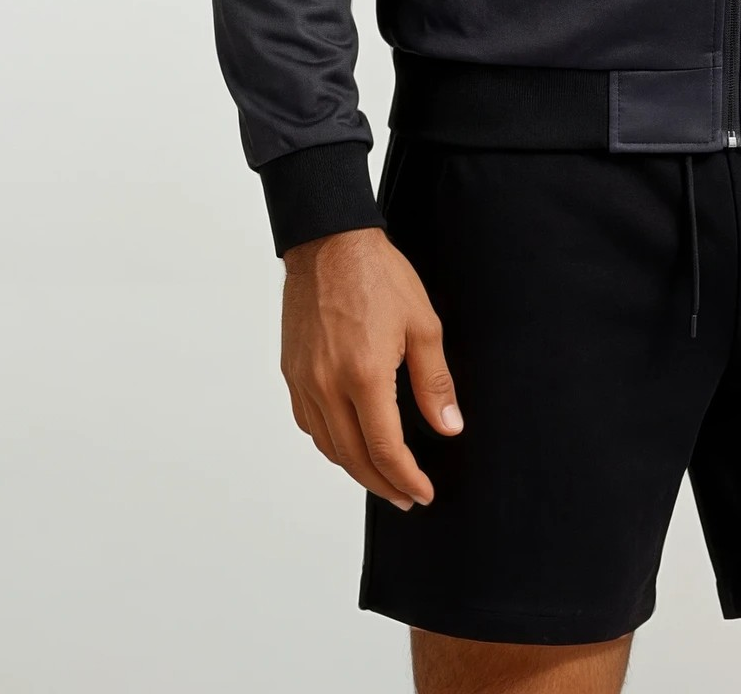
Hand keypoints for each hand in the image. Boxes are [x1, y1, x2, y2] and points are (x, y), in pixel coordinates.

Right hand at [280, 226, 462, 507]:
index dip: (406, 478)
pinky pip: (309, 424)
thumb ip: (435, 382)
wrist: (329, 243)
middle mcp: (327, 386)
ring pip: (328, 446)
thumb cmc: (379, 276)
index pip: (385, 450)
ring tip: (382, 476)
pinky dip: (331, 443)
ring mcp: (304, 381)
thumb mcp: (423, 325)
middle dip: (384, 485)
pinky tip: (348, 442)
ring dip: (356, 468)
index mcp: (364, 376)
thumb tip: (449, 428)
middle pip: (354, 458)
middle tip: (407, 497)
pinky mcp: (291, 372)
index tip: (423, 493)